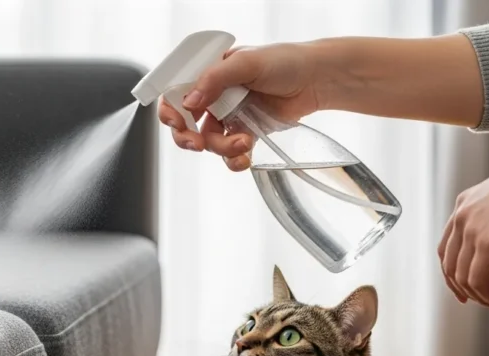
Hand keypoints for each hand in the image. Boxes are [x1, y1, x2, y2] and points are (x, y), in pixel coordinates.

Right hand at [157, 42, 324, 171]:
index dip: (171, 110)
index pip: (176, 93)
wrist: (317, 80)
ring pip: (209, 142)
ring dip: (221, 147)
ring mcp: (228, 116)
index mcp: (209, 74)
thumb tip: (188, 101)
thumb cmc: (285, 62)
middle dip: (187, 138)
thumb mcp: (246, 62)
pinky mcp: (244, 133)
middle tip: (198, 144)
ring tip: (242, 143)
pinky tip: (244, 157)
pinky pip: (229, 153)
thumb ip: (214, 79)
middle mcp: (214, 96)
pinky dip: (233, 160)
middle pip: (186, 124)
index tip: (178, 122)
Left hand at [438, 133, 488, 311]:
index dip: (452, 272)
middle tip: (483, 301)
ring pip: (462, 278)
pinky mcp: (487, 245)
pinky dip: (488, 297)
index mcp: (465, 203)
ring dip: (481, 297)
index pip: (447, 246)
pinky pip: (477, 282)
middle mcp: (462, 216)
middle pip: (449, 265)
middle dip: (463, 289)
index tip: (464, 288)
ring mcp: (471, 231)